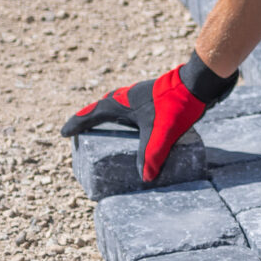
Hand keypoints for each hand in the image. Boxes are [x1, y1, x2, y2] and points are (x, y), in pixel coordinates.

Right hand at [61, 52, 235, 182]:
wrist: (198, 83)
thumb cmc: (177, 104)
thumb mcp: (162, 132)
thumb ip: (152, 154)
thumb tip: (145, 178)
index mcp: (118, 103)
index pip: (89, 115)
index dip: (75, 125)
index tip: (62, 133)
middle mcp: (124, 97)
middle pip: (99, 111)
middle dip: (88, 122)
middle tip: (81, 134)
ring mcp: (138, 96)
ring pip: (115, 108)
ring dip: (107, 120)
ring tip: (106, 133)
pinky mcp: (152, 99)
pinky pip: (130, 110)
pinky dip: (125, 119)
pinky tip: (136, 128)